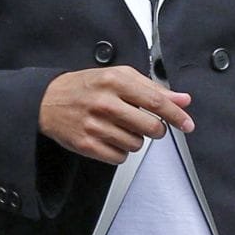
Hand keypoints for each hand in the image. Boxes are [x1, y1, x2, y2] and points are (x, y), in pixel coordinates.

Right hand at [39, 67, 193, 163]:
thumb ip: (152, 88)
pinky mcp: (87, 144)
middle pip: (151, 128)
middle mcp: (105, 103)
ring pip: (137, 145)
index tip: (187, 124)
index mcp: (115, 81)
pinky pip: (120, 157)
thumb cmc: (86, 87)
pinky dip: (120, 151)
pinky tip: (109, 137)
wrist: (47, 100)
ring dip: (134, 139)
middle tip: (146, 124)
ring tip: (119, 127)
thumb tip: (183, 100)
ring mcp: (95, 125)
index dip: (176, 115)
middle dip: (156, 129)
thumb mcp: (119, 77)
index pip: (156, 101)